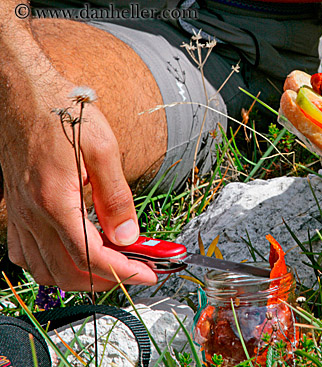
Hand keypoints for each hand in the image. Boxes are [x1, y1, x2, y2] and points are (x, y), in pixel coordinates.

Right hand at [1, 73, 156, 290]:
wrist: (24, 95)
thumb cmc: (64, 114)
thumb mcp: (103, 150)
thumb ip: (116, 198)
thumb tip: (128, 236)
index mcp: (55, 200)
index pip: (90, 257)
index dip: (123, 272)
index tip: (148, 273)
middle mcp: (32, 214)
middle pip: (68, 272)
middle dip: (107, 279)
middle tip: (136, 269)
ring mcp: (19, 215)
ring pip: (45, 271)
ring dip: (80, 277)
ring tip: (110, 264)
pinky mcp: (15, 211)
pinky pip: (27, 256)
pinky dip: (52, 266)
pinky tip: (73, 253)